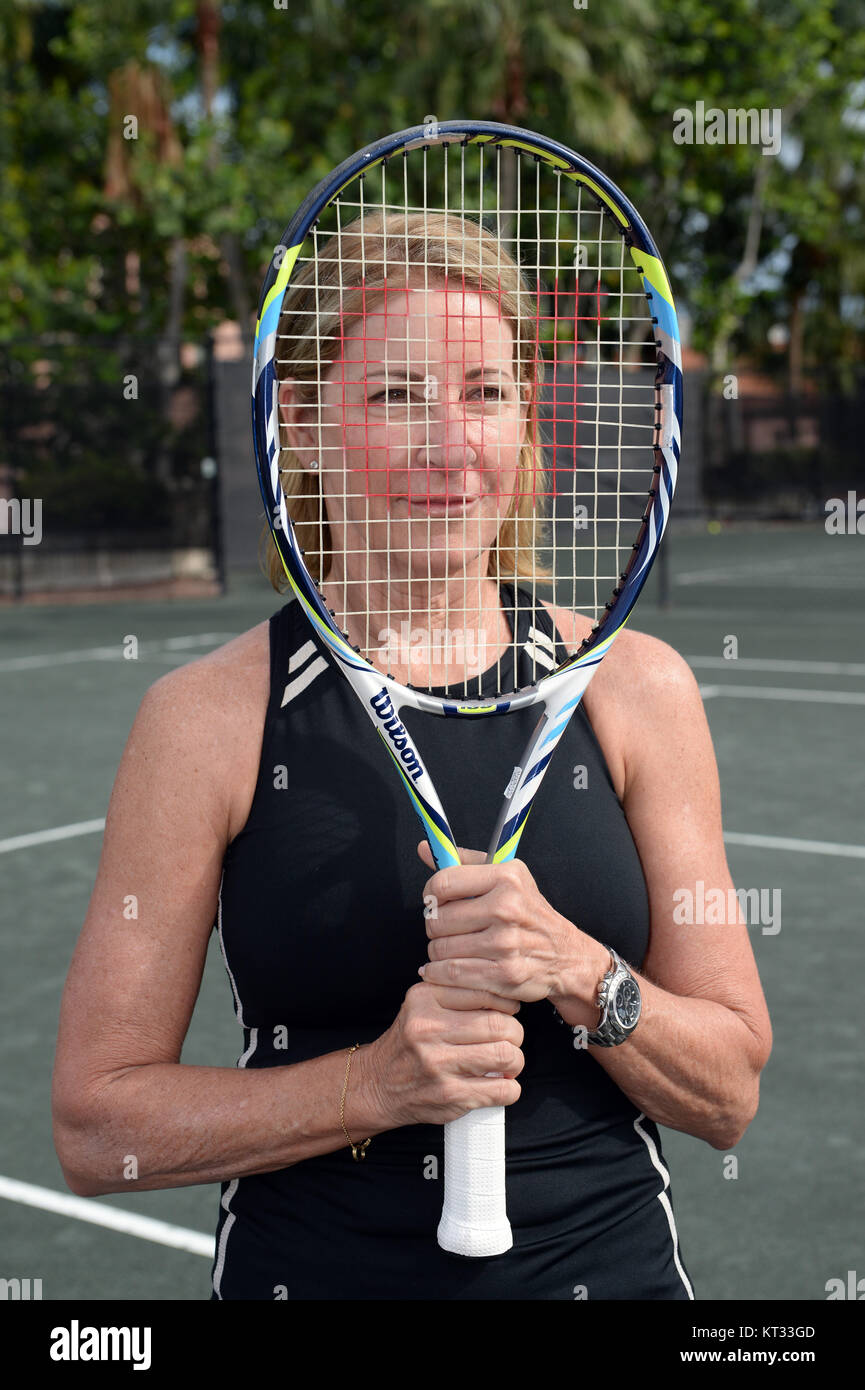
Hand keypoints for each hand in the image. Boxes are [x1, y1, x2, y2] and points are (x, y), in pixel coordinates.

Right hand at [358, 980, 523, 1128]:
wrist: (377, 1084)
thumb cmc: (408, 1044)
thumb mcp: (422, 1006)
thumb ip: (457, 994)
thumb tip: (508, 998)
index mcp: (424, 999)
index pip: (485, 991)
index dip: (506, 1004)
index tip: (507, 1012)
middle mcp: (429, 1029)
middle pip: (501, 1025)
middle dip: (515, 1034)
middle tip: (509, 1040)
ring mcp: (439, 1064)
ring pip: (507, 1055)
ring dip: (515, 1061)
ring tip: (506, 1062)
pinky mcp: (450, 1095)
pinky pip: (503, 1089)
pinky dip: (510, 1087)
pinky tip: (499, 1083)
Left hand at [417, 842, 606, 1025]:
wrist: (566, 956)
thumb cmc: (529, 914)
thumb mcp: (507, 877)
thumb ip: (464, 862)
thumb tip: (425, 848)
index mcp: (506, 878)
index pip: (442, 883)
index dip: (431, 895)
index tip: (435, 902)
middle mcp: (506, 908)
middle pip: (437, 919)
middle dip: (435, 926)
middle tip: (447, 929)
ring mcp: (505, 943)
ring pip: (440, 948)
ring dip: (438, 951)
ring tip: (451, 948)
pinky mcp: (503, 974)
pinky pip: (450, 973)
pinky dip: (438, 973)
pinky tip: (442, 969)